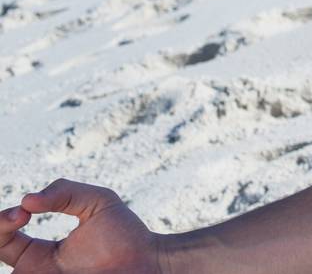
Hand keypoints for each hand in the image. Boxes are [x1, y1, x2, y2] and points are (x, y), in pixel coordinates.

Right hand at [0, 181, 164, 273]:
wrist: (151, 263)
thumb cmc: (126, 235)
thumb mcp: (98, 202)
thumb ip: (65, 192)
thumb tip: (27, 200)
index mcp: (40, 254)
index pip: (4, 239)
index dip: (3, 224)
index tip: (23, 213)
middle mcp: (37, 273)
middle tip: (17, 219)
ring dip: (12, 260)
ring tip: (14, 231)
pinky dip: (25, 273)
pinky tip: (28, 267)